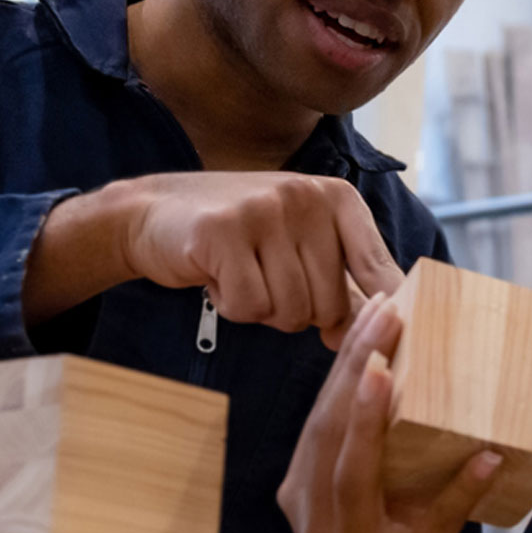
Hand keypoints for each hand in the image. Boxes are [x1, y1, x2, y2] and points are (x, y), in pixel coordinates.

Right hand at [24, 171, 404, 343]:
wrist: (150, 214)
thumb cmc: (238, 238)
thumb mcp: (299, 245)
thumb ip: (341, 281)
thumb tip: (381, 336)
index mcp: (338, 199)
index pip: (379, 272)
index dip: (374, 314)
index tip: (365, 336)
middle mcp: (307, 197)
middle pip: (331, 304)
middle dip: (300, 314)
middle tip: (267, 286)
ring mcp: (265, 210)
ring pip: (291, 310)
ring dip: (264, 311)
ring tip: (242, 276)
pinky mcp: (224, 231)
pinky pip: (250, 306)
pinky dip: (233, 307)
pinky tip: (217, 278)